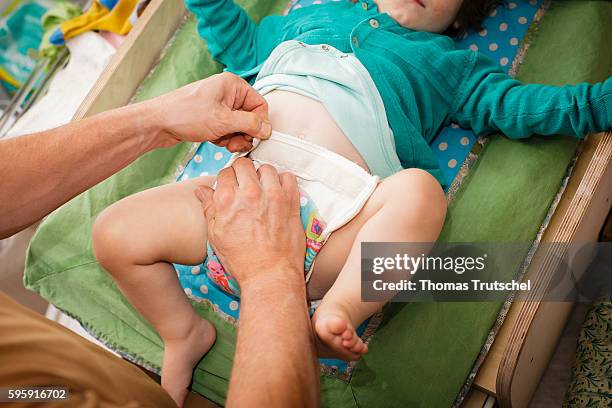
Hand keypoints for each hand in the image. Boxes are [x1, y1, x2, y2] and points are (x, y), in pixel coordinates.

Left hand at [144, 72, 270, 151]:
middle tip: (235, 143)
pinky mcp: (211, 116)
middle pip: (250, 117)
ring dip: (234, 138)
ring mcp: (219, 105)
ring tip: (222, 141)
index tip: (255, 137)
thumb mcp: (224, 121)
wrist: (157, 123)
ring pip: (239, 126)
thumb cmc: (184, 114)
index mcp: (233, 85)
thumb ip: (250, 124)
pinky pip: (227, 129)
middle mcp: (227, 92)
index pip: (260, 105)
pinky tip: (213, 140)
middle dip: (244, 133)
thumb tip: (267, 129)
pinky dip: (224, 138)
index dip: (259, 124)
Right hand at [195, 158, 304, 288]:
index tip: (232, 185)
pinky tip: (279, 192)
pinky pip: (288, 177)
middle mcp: (250, 193)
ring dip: (263, 175)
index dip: (228, 178)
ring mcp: (273, 195)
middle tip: (246, 184)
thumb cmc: (241, 259)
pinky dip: (283, 181)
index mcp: (227, 200)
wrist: (270, 275)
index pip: (226, 172)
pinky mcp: (291, 201)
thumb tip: (201, 190)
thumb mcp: (216, 235)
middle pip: (245, 165)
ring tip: (263, 188)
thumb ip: (209, 208)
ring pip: (267, 168)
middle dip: (243, 172)